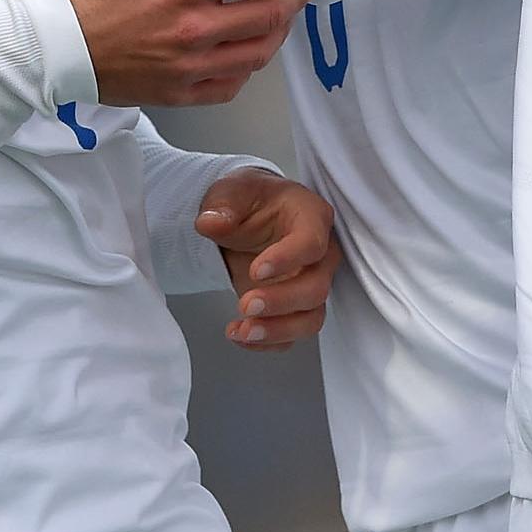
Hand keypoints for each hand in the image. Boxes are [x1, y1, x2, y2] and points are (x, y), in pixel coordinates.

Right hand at [48, 0, 307, 106]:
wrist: (43, 46)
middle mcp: (194, 29)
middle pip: (269, 16)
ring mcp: (187, 66)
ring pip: (256, 54)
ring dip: (278, 33)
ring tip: (282, 17)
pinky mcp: (176, 92)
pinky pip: (229, 86)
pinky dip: (246, 70)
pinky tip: (246, 55)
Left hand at [195, 168, 338, 350]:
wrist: (245, 216)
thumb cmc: (249, 199)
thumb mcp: (232, 190)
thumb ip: (223, 204)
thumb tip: (210, 222)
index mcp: (311, 217)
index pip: (312, 243)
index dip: (287, 260)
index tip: (256, 270)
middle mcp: (320, 255)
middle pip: (316, 288)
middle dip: (281, 302)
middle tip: (245, 305)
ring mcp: (310, 283)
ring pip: (311, 318)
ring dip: (278, 330)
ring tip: (242, 332)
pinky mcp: (296, 307)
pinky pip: (292, 333)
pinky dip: (268, 341)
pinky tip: (240, 336)